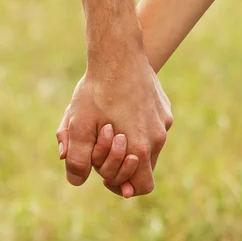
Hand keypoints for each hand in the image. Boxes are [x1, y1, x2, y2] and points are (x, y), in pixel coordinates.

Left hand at [56, 53, 172, 196]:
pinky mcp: (164, 107)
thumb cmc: (97, 90)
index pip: (142, 187)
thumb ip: (78, 159)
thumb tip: (77, 181)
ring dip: (129, 144)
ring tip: (107, 125)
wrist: (118, 52)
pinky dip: (137, 126)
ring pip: (148, 146)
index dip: (123, 186)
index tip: (105, 175)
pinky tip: (119, 108)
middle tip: (102, 145)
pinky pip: (152, 127)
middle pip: (144, 167)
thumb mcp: (79, 126)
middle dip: (121, 163)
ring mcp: (164, 121)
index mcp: (141, 147)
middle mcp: (158, 137)